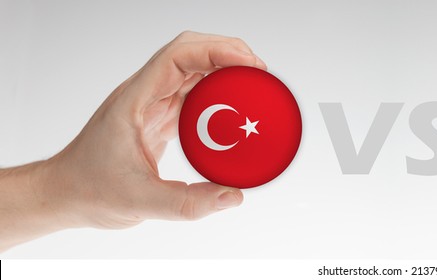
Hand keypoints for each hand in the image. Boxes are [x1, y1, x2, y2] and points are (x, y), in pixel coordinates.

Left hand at [0, 31, 265, 250]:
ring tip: (256, 85)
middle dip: (228, 53)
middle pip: (190, 52)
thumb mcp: (141, 203)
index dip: (216, 52)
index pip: (177, 57)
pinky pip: (194, 93)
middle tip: (261, 73)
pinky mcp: (160, 117)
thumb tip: (234, 196)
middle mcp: (145, 94)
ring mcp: (152, 103)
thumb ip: (189, 203)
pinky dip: (219, 94)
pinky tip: (237, 109)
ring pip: (194, 69)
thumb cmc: (90, 191)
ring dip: (225, 70)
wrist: (65, 194)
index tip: (248, 66)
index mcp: (135, 100)